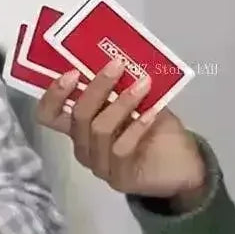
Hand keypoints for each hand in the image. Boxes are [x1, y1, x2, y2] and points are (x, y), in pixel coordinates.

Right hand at [36, 62, 206, 199]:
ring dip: (122, 103)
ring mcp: (100, 165)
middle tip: (117, 65)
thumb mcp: (140, 101)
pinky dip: (136, 127)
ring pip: (99, 130)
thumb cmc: (158, 130)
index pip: (49, 115)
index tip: (72, 72)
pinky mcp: (119, 178)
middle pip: (78, 117)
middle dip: (97, 88)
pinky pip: (120, 149)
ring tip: (144, 84)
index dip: (53, 95)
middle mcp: (84, 146)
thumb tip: (117, 56)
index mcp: (81, 126)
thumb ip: (123, 86)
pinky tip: (152, 113)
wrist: (185, 166)